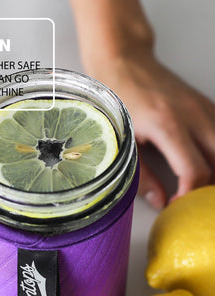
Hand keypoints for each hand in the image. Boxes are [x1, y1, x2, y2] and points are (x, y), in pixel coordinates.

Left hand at [90, 52, 214, 207]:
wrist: (125, 62)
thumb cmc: (119, 98)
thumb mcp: (123, 140)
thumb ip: (141, 174)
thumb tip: (159, 200)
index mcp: (168, 126)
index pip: (194, 170)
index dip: (187, 194)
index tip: (175, 204)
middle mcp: (194, 116)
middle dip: (208, 186)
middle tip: (191, 199)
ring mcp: (204, 108)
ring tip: (196, 185)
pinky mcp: (207, 105)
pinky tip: (204, 163)